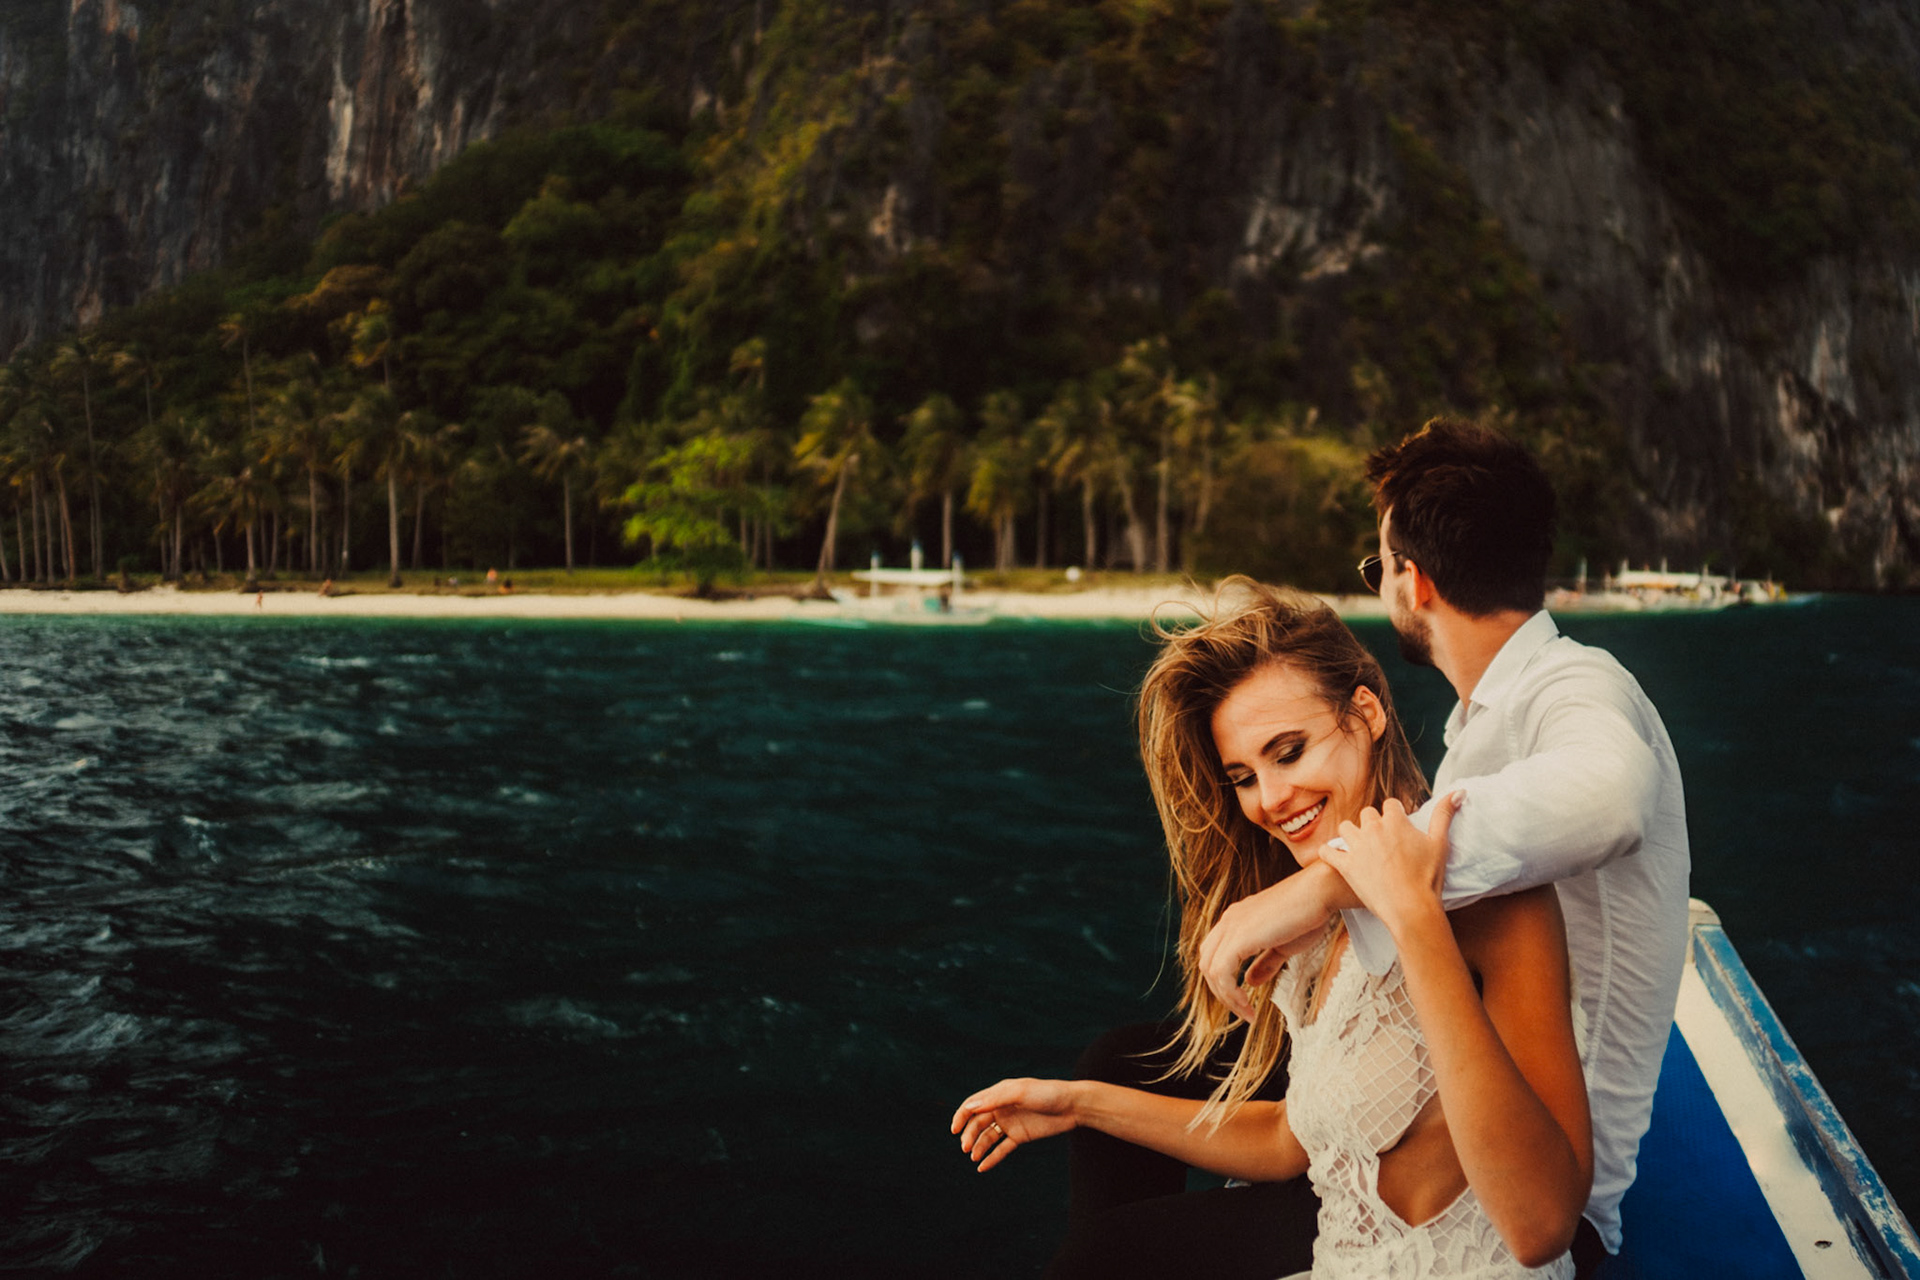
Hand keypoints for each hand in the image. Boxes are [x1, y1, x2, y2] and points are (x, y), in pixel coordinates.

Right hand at [951, 1078, 1079, 1171]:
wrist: (1072, 1106)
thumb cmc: (1047, 1093)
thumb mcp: (1019, 1093)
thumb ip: (995, 1099)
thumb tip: (969, 1107)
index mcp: (999, 1094)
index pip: (973, 1105)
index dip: (961, 1116)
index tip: (953, 1130)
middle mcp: (1001, 1108)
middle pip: (978, 1123)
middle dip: (969, 1135)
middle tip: (965, 1149)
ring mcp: (1010, 1123)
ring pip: (988, 1137)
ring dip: (979, 1147)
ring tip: (973, 1158)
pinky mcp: (1020, 1136)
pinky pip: (1002, 1148)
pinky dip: (992, 1157)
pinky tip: (982, 1167)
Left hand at [1197, 869, 1343, 1021]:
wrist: (1321, 893)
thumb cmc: (1308, 915)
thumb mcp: (1282, 945)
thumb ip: (1264, 962)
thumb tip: (1250, 982)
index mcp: (1236, 920)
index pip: (1214, 954)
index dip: (1224, 980)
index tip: (1243, 1000)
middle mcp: (1228, 921)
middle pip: (1207, 963)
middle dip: (1222, 992)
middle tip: (1243, 1011)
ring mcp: (1231, 926)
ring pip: (1211, 970)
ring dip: (1227, 998)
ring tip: (1247, 1014)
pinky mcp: (1239, 936)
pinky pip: (1222, 972)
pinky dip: (1231, 993)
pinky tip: (1248, 1005)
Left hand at [1320, 793, 1460, 935]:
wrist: (1411, 908)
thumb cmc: (1428, 877)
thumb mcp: (1440, 843)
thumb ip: (1445, 814)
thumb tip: (1459, 791)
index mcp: (1395, 821)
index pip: (1390, 805)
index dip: (1395, 814)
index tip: (1398, 825)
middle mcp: (1373, 829)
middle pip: (1367, 814)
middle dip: (1374, 823)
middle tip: (1381, 839)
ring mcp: (1357, 847)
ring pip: (1346, 828)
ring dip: (1351, 834)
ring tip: (1359, 845)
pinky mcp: (1345, 865)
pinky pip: (1328, 852)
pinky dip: (1329, 852)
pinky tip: (1333, 854)